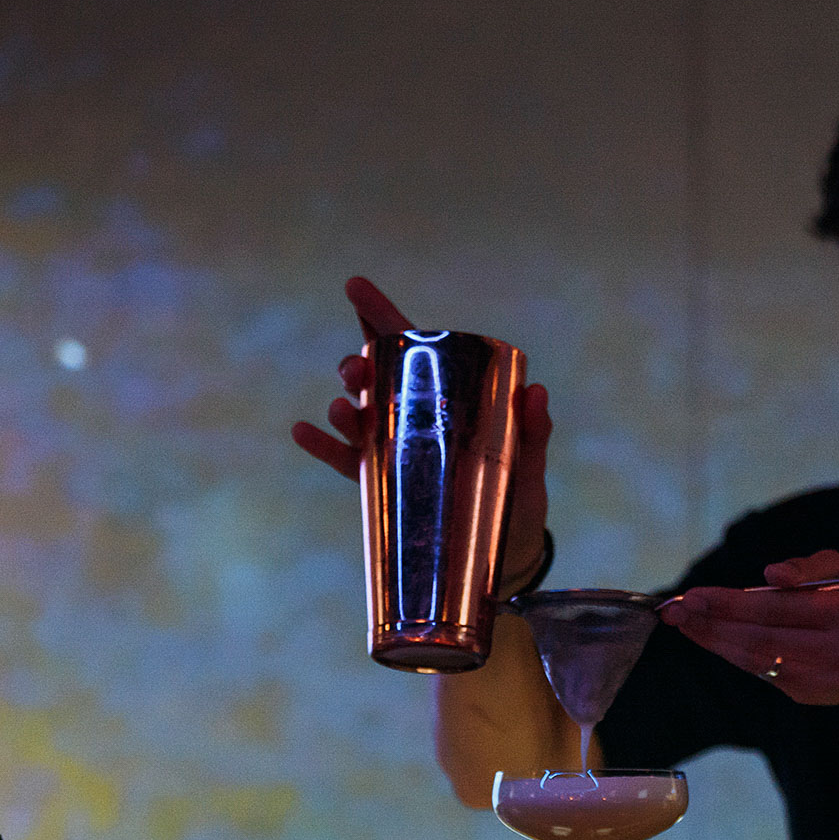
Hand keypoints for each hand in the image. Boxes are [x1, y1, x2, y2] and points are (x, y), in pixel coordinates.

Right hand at [290, 277, 554, 586]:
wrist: (507, 554)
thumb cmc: (520, 498)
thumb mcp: (530, 462)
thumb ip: (534, 431)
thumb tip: (535, 392)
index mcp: (446, 395)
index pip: (410, 345)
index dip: (379, 314)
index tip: (354, 286)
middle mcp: (413, 416)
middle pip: (374, 378)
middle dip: (357, 366)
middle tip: (356, 371)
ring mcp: (395, 449)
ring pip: (358, 418)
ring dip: (343, 408)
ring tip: (341, 408)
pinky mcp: (385, 484)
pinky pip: (347, 462)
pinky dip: (322, 446)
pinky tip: (302, 431)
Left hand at [660, 551, 838, 704]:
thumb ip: (809, 567)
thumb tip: (770, 573)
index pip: (775, 609)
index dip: (729, 603)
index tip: (693, 595)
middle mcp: (835, 650)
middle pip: (759, 639)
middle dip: (712, 624)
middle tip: (676, 610)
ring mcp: (823, 679)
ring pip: (756, 662)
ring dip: (715, 643)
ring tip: (686, 624)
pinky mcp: (812, 697)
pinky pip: (764, 673)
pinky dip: (736, 655)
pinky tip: (715, 639)